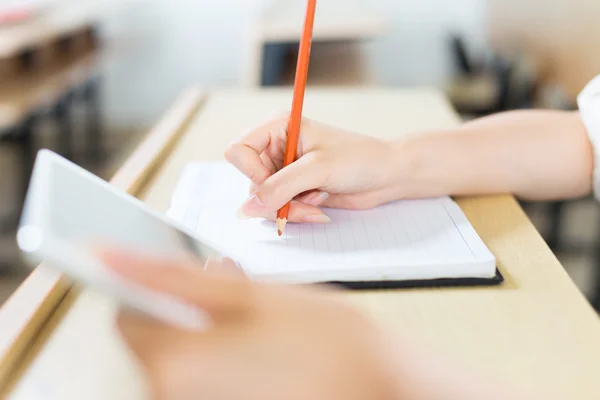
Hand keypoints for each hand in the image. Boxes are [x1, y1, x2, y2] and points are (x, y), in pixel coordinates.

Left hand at [102, 250, 402, 399]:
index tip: (185, 276)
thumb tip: (110, 256)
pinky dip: (223, 362)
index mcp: (175, 366)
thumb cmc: (327, 343)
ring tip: (261, 331)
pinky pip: (204, 382)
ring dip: (209, 336)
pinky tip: (264, 354)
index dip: (157, 286)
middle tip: (241, 302)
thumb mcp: (250, 294)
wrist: (381, 390)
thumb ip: (173, 276)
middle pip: (155, 339)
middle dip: (188, 312)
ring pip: (182, 359)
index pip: (128, 313)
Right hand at [225, 114, 404, 222]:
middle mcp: (276, 147)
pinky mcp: (294, 189)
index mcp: (277, 127)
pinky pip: (278, 209)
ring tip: (316, 203)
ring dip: (288, 209)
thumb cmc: (359, 159)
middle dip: (276, 198)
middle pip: (250, 182)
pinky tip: (318, 205)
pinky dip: (296, 213)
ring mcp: (284, 170)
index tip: (277, 183)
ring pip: (263, 200)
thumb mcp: (317, 169)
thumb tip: (247, 208)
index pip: (238, 151)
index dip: (252, 173)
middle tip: (304, 201)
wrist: (387, 175)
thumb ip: (279, 188)